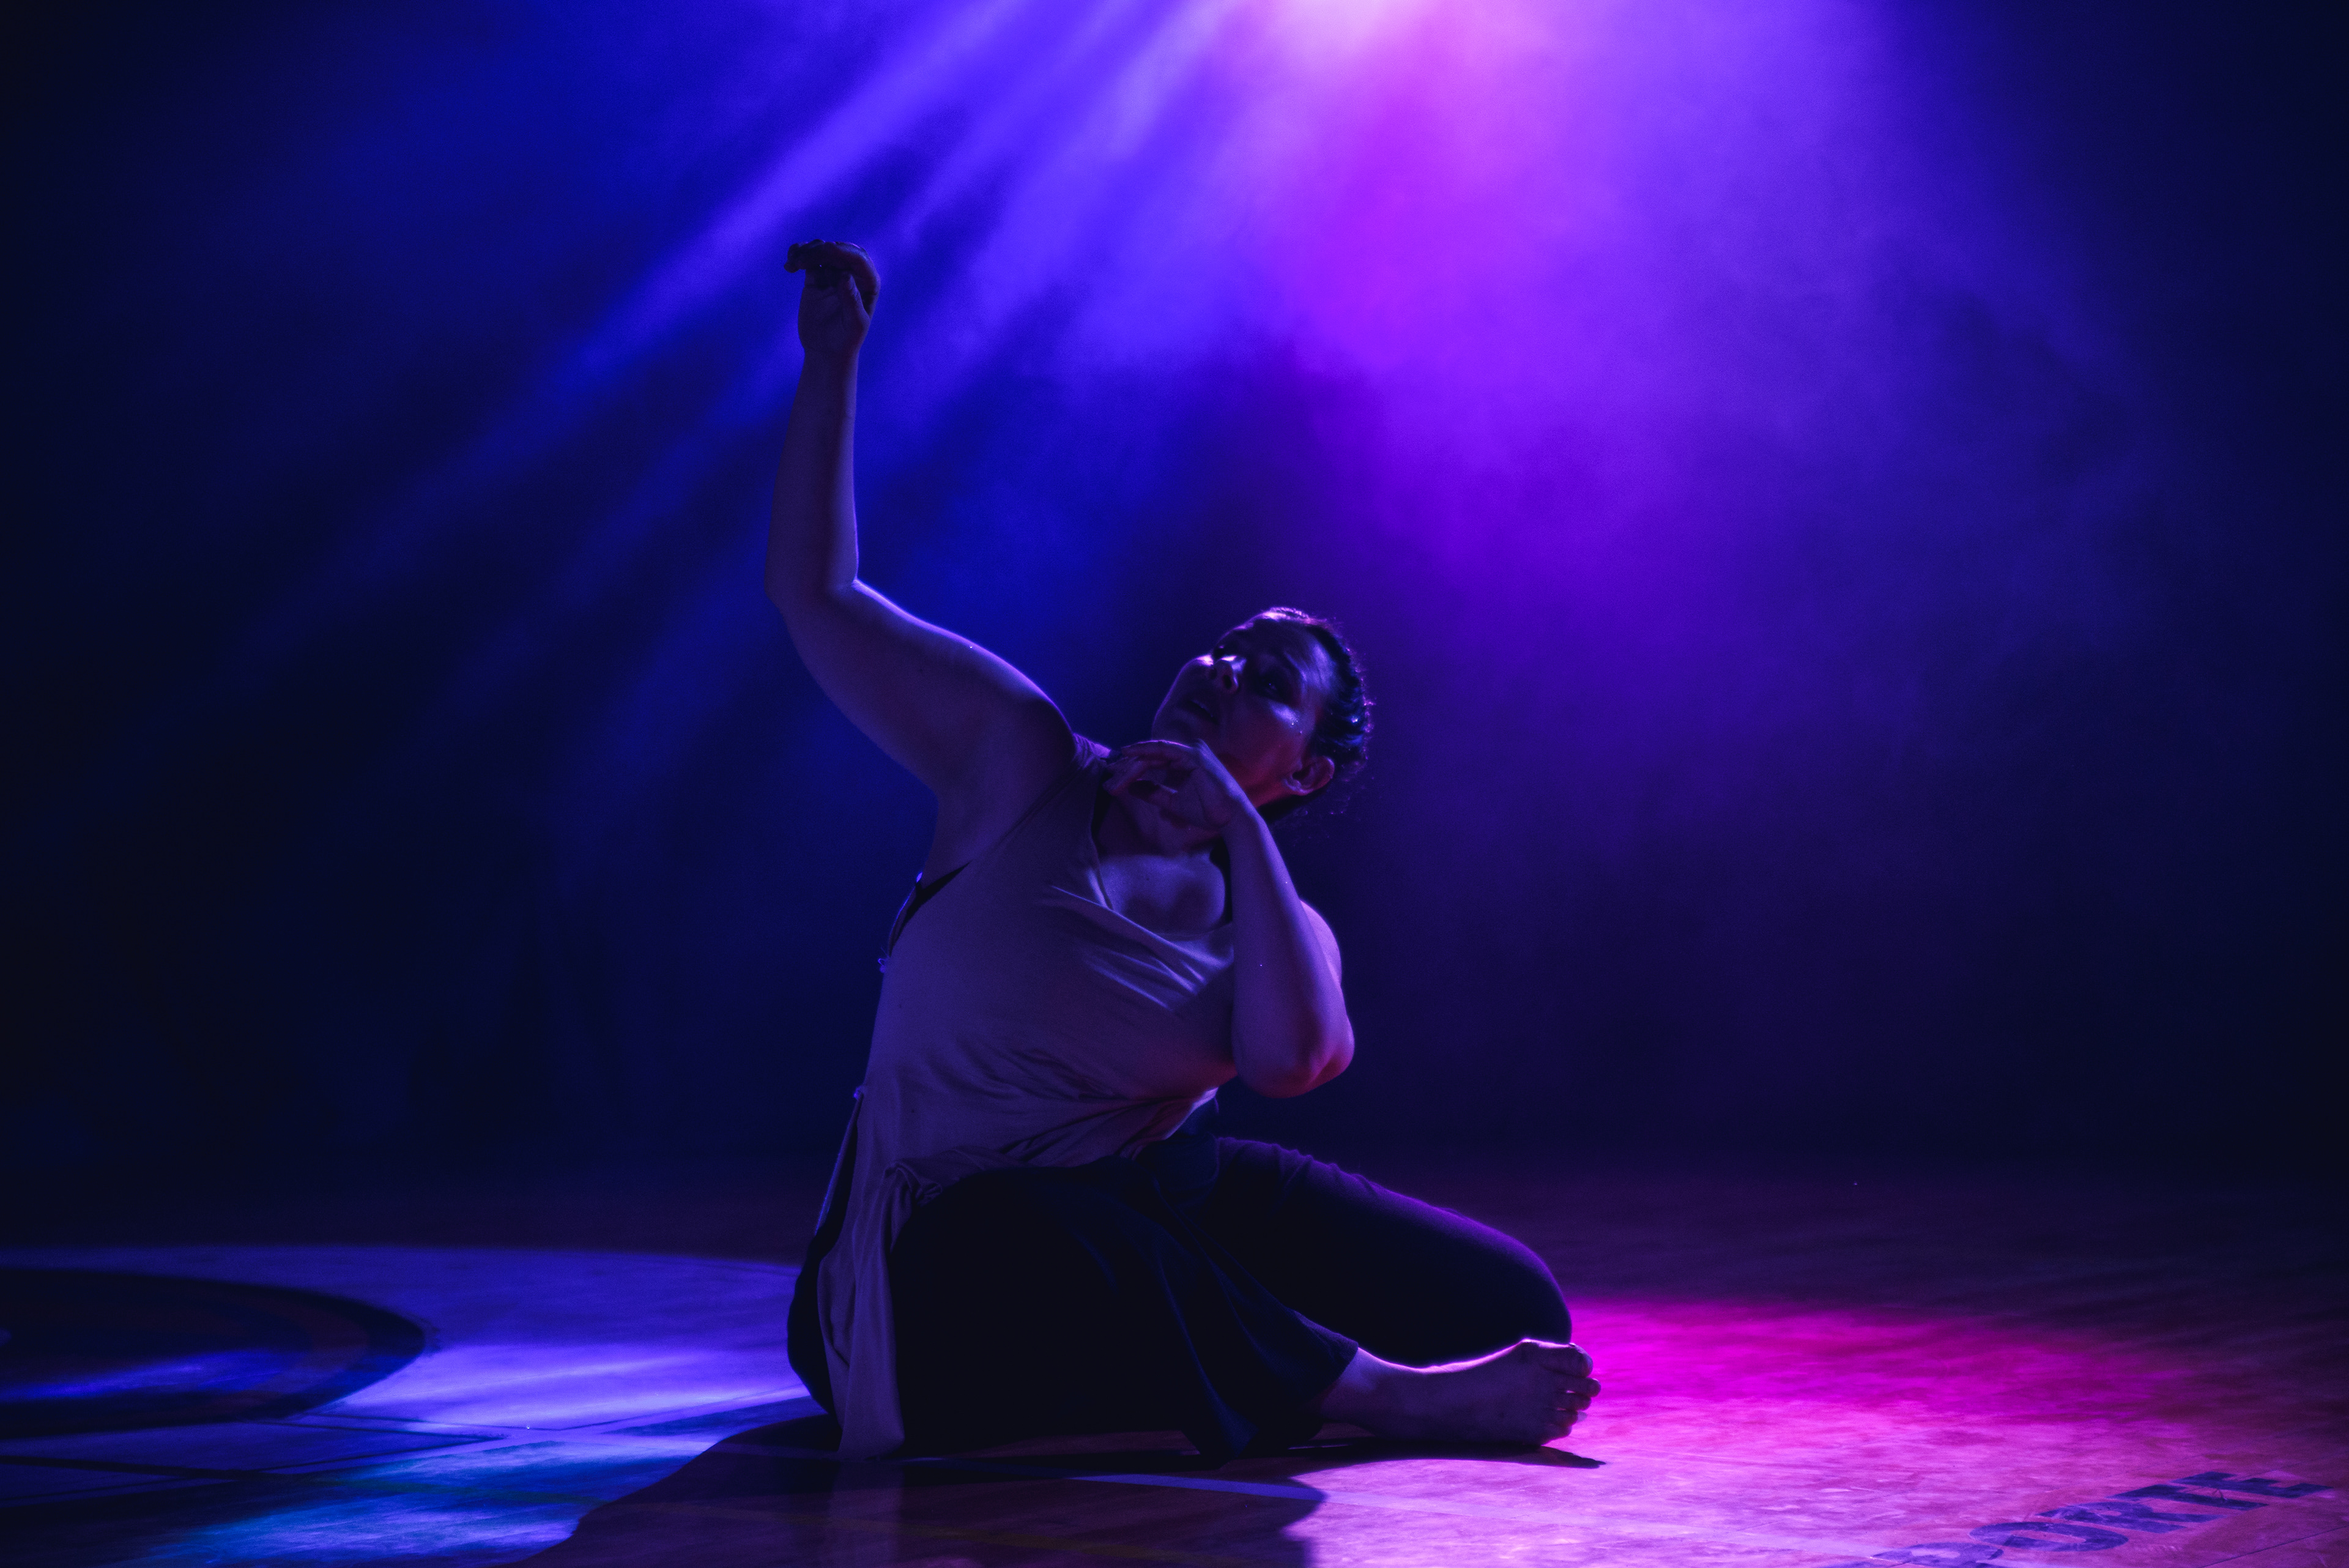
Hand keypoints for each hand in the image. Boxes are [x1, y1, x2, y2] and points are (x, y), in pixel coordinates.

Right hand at [786, 240, 877, 360]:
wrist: (827, 351)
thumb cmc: (847, 340)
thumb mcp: (854, 324)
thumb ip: (852, 300)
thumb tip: (845, 275)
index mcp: (868, 282)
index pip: (859, 259)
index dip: (843, 251)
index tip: (826, 250)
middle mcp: (853, 274)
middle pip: (839, 250)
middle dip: (821, 250)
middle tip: (803, 260)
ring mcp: (833, 273)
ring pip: (822, 250)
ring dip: (807, 251)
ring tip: (793, 263)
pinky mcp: (816, 277)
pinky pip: (808, 259)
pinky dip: (798, 255)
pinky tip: (789, 264)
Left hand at [1107, 740, 1253, 833]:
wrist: (1230, 819)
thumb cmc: (1207, 811)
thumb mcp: (1172, 802)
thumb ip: (1153, 793)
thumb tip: (1132, 787)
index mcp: (1185, 761)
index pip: (1153, 760)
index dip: (1132, 767)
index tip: (1113, 776)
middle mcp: (1188, 752)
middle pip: (1151, 755)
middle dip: (1128, 765)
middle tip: (1109, 774)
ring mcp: (1192, 751)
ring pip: (1154, 753)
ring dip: (1133, 762)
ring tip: (1115, 771)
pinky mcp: (1194, 756)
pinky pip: (1163, 752)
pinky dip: (1145, 753)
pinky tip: (1130, 755)